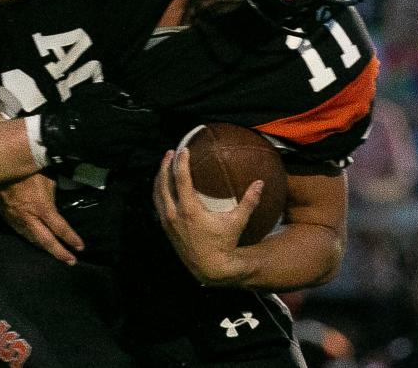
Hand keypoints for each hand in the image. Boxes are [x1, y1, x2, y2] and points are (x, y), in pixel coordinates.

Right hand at [0, 174, 84, 264]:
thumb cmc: (25, 169)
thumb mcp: (46, 178)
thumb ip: (51, 196)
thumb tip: (54, 205)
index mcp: (41, 208)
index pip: (60, 228)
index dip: (71, 238)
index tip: (80, 247)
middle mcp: (29, 219)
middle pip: (46, 241)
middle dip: (59, 253)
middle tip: (71, 261)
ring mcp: (16, 220)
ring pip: (32, 239)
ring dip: (45, 248)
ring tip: (56, 254)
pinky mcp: (7, 219)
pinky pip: (22, 233)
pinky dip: (32, 240)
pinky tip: (37, 242)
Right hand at [40, 82, 159, 166]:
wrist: (59, 132)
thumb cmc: (75, 110)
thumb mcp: (93, 93)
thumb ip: (113, 93)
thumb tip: (129, 99)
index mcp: (115, 117)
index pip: (144, 120)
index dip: (151, 117)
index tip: (152, 116)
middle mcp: (117, 135)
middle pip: (143, 134)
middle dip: (149, 130)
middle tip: (150, 126)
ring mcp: (112, 149)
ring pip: (136, 147)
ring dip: (140, 142)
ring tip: (141, 137)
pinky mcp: (106, 159)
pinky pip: (124, 158)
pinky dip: (128, 153)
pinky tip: (126, 147)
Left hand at [152, 148, 262, 286]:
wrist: (210, 268)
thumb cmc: (224, 244)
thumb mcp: (237, 222)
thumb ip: (249, 202)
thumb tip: (260, 183)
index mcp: (190, 210)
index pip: (181, 179)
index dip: (181, 162)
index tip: (183, 149)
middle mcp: (174, 214)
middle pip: (164, 183)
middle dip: (166, 165)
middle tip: (171, 152)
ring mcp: (167, 221)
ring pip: (158, 193)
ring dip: (160, 176)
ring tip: (165, 164)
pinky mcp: (165, 227)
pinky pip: (158, 204)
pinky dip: (159, 191)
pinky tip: (164, 185)